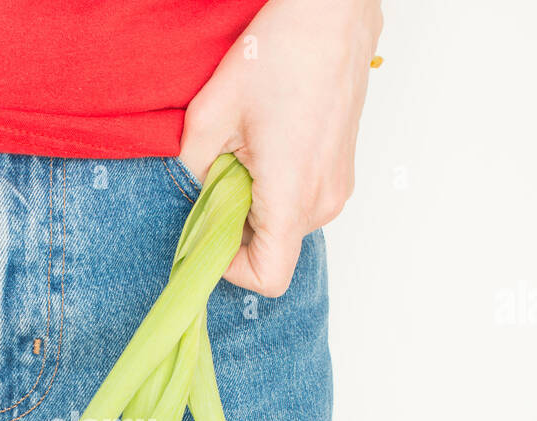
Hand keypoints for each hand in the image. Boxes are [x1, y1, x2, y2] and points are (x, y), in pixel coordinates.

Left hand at [179, 0, 382, 296]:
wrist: (331, 15)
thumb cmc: (278, 55)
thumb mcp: (209, 114)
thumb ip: (194, 170)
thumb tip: (201, 194)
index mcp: (292, 195)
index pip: (267, 277)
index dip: (231, 267)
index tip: (210, 232)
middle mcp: (323, 202)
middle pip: (271, 249)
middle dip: (237, 223)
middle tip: (220, 172)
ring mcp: (337, 188)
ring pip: (284, 224)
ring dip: (256, 201)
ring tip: (247, 147)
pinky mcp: (342, 172)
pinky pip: (300, 200)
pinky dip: (275, 186)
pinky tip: (267, 140)